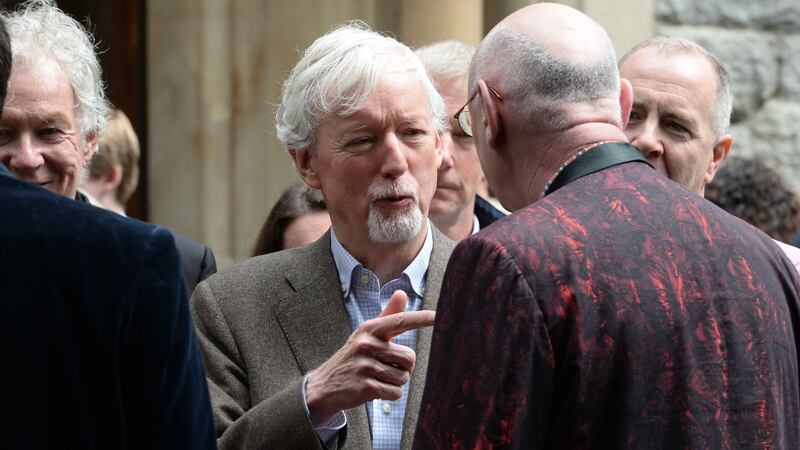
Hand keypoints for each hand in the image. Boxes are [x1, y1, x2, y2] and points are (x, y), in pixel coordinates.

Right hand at [305, 290, 434, 425]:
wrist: (324, 386)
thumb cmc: (353, 358)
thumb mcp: (366, 335)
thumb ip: (387, 316)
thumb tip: (402, 293)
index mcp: (369, 329)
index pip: (400, 321)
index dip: (420, 319)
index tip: (438, 316)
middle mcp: (367, 345)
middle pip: (410, 357)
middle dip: (403, 367)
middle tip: (385, 368)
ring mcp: (365, 366)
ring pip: (404, 377)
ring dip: (395, 382)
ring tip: (377, 378)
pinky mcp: (366, 387)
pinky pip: (396, 393)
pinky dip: (389, 395)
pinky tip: (374, 390)